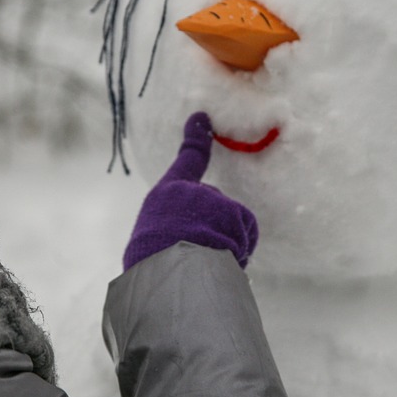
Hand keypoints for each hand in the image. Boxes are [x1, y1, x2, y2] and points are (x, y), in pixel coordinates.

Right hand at [123, 112, 258, 270]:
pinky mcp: (233, 211)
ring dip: (226, 247)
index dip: (195, 139)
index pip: (185, 161)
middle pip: (214, 209)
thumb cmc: (154, 271)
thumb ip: (172, 237)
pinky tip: (220, 262)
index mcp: (164, 197)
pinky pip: (246, 235)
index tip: (201, 118)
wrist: (167, 278)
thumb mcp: (151, 249)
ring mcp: (214, 199)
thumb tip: (186, 248)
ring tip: (203, 264)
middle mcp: (190, 191)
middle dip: (214, 232)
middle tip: (195, 257)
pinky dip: (240, 252)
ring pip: (232, 226)